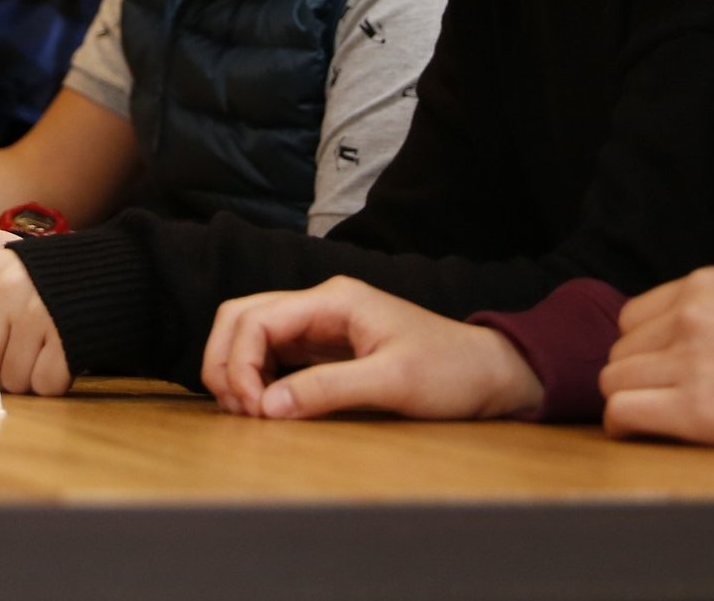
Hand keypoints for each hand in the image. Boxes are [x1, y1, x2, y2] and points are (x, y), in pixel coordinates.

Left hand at [0, 243, 69, 394]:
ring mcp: (36, 315)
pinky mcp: (64, 341)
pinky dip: (51, 377)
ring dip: (23, 371)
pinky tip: (61, 349)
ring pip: (5, 378)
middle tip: (16, 338)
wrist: (111, 275)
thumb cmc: (45, 282)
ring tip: (42, 338)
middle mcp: (4, 291)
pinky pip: (41, 385)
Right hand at [202, 277, 542, 420]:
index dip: (239, 364)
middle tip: (237, 411)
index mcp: (334, 300)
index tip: (253, 411)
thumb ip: (327, 390)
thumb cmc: (450, 371)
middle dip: (225, 360)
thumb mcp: (392, 382)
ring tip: (248, 412)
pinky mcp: (325, 346)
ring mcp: (321, 323)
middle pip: (241, 316)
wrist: (489, 373)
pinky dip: (256, 376)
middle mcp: (320, 304)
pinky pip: (272, 353)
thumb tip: (268, 407)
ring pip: (251, 332)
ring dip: (236, 368)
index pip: (257, 319)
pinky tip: (265, 406)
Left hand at [599, 267, 713, 449]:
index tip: (658, 370)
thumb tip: (658, 342)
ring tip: (653, 415)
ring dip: (629, 399)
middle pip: (621, 350)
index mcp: (704, 285)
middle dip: (636, 375)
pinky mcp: (696, 409)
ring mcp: (691, 361)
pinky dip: (620, 425)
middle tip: (660, 397)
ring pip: (614, 380)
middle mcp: (690, 316)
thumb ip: (705, 312)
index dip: (643, 348)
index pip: (633, 317)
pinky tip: (632, 432)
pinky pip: (623, 410)